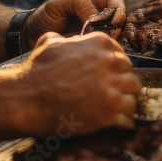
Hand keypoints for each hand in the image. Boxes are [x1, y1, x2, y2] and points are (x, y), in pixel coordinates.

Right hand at [24, 32, 140, 132]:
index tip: (109, 77)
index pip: (121, 55)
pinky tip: (112, 121)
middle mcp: (110, 62)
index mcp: (100, 43)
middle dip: (122, 83)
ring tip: (114, 109)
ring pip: (133, 94)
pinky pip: (128, 116)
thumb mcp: (49, 43)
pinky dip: (122, 120)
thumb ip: (65, 38)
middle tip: (111, 93)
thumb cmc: (36, 71)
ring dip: (124, 102)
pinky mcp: (110, 111)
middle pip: (130, 73)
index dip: (115, 67)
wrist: (27, 98)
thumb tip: (69, 39)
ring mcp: (112, 87)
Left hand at [25, 0, 126, 44]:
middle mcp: (100, 13)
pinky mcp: (95, 46)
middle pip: (120, 17)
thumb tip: (97, 18)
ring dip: (111, 39)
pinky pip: (108, 46)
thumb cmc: (44, 17)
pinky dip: (104, 49)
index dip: (115, 10)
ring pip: (117, 33)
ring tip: (97, 45)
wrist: (32, 37)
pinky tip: (95, 52)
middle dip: (116, 27)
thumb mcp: (58, 4)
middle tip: (106, 37)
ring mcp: (99, 31)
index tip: (107, 23)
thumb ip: (79, 3)